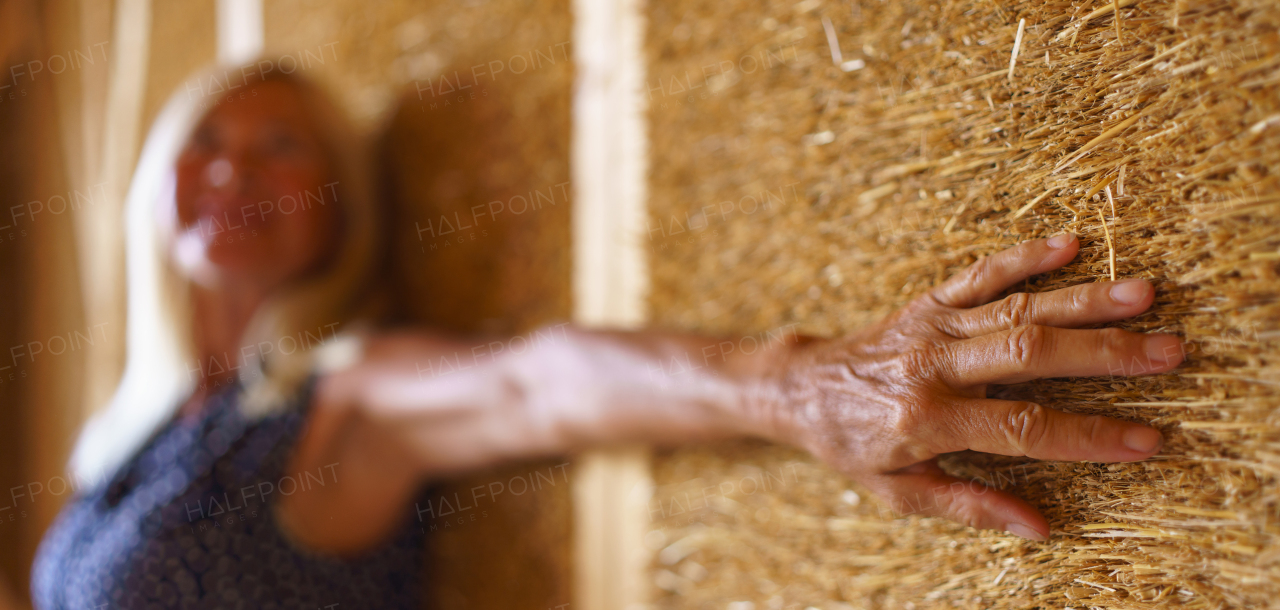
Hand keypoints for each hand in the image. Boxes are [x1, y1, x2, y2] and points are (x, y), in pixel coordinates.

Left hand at [774, 233, 1181, 540]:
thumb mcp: (899, 492)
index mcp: (928, 419)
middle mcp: (932, 366)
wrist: (799, 389)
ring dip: (1083, 300)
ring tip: (1144, 293)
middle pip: (1030, 353)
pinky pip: (979, 274)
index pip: (1024, 429)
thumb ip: (968, 505)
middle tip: (1169, 351)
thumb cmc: (852, 446)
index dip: (1090, 437)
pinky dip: (1024, 256)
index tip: (1148, 441)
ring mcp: (931, 327)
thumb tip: (1039, 528)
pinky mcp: (928, 301)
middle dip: (1104, 353)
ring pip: (1016, 307)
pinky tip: (1069, 243)